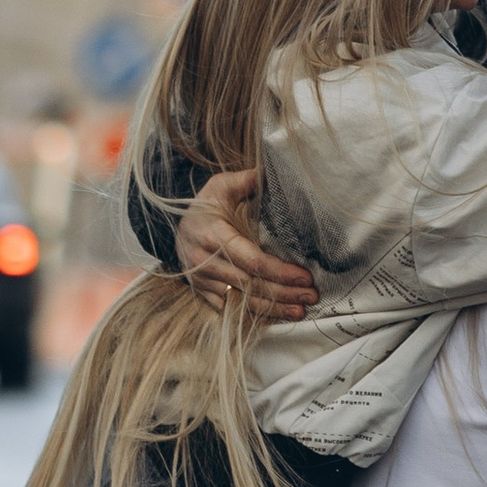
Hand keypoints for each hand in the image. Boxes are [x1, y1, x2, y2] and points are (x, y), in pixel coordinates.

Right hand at [176, 167, 319, 324]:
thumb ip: (246, 180)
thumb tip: (270, 171)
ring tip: (301, 311)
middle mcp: (205, 262)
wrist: (175, 227)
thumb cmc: (205, 206)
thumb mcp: (221, 186)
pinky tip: (277, 315)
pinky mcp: (201, 293)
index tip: (305, 276)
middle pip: (251, 284)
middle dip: (284, 292)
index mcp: (213, 235)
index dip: (280, 271)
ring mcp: (202, 281)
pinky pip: (230, 310)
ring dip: (274, 309)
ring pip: (242, 302)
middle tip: (312, 295)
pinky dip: (254, 314)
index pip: (251, 261)